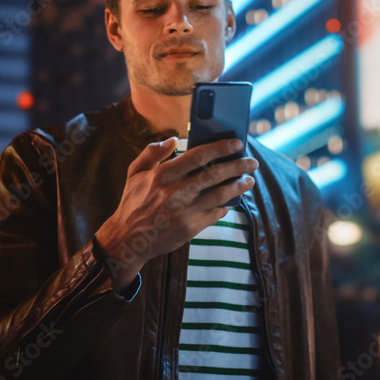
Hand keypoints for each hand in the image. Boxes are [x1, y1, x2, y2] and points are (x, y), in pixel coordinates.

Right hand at [95, 137, 257, 291]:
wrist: (127, 239)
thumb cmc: (133, 202)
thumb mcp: (134, 173)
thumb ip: (152, 153)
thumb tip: (173, 139)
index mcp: (162, 175)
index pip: (198, 156)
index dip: (220, 148)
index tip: (236, 144)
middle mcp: (174, 192)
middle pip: (214, 175)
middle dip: (237, 166)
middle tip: (252, 162)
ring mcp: (183, 212)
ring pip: (219, 195)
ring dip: (238, 187)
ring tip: (249, 180)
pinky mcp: (189, 228)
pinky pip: (214, 215)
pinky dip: (225, 207)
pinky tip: (230, 202)